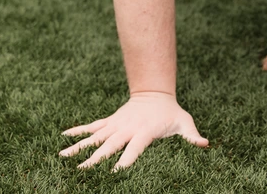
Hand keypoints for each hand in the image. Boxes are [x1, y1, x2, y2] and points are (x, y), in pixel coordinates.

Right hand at [59, 91, 207, 169]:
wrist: (155, 93)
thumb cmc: (170, 113)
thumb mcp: (184, 122)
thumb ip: (192, 135)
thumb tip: (205, 144)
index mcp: (143, 132)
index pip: (133, 149)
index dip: (125, 161)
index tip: (115, 173)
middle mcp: (126, 129)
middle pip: (109, 146)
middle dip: (96, 159)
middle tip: (81, 170)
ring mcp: (116, 124)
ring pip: (95, 137)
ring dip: (79, 146)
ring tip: (62, 156)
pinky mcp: (110, 121)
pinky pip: (92, 126)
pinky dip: (77, 130)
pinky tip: (62, 135)